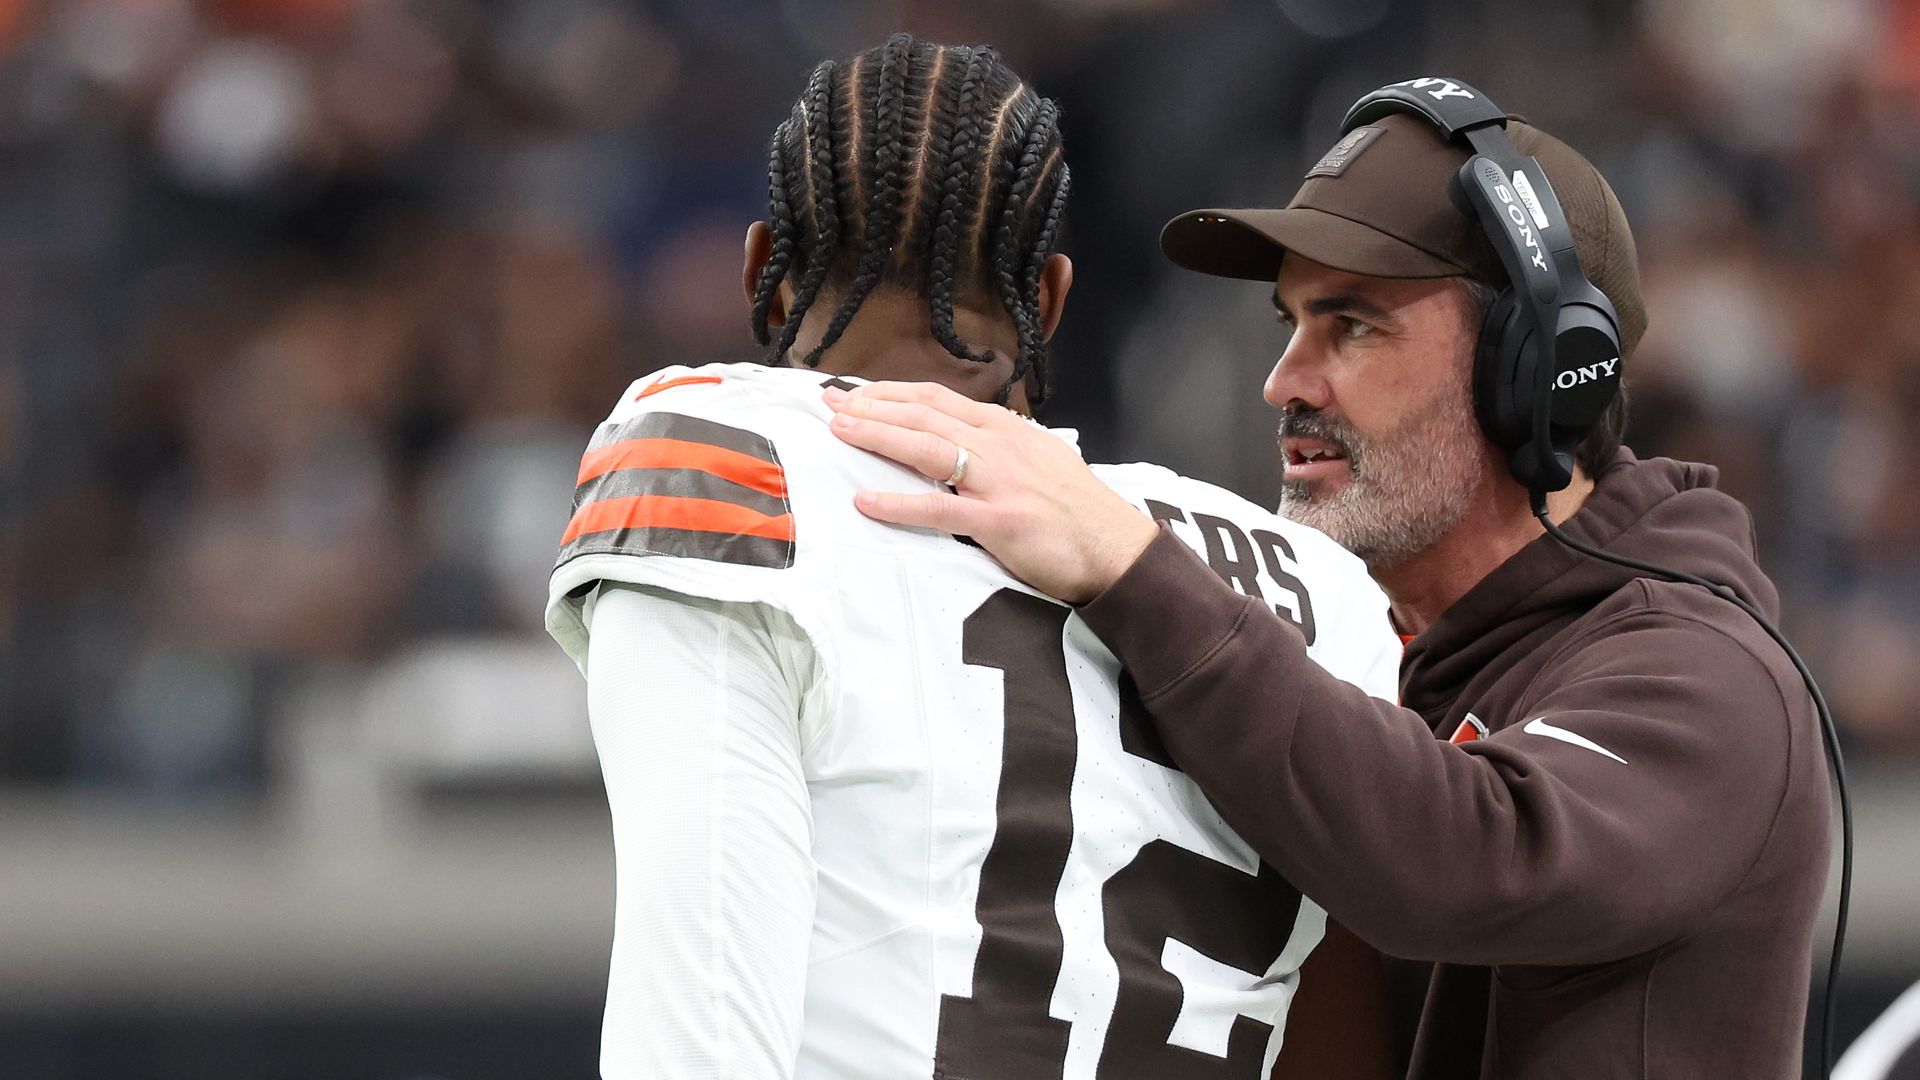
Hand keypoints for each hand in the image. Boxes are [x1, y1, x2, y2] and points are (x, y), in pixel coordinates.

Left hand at [824, 381, 1160, 604]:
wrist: (1118, 547)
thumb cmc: (1078, 510)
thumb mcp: (1040, 460)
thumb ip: (1001, 447)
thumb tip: (965, 440)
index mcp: (1006, 429)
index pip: (938, 399)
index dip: (890, 393)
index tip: (853, 393)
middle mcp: (999, 446)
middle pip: (923, 416)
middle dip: (871, 406)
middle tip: (828, 404)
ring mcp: (999, 482)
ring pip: (926, 448)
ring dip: (878, 436)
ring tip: (838, 432)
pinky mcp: (1000, 521)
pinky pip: (939, 510)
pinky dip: (899, 504)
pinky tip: (865, 501)